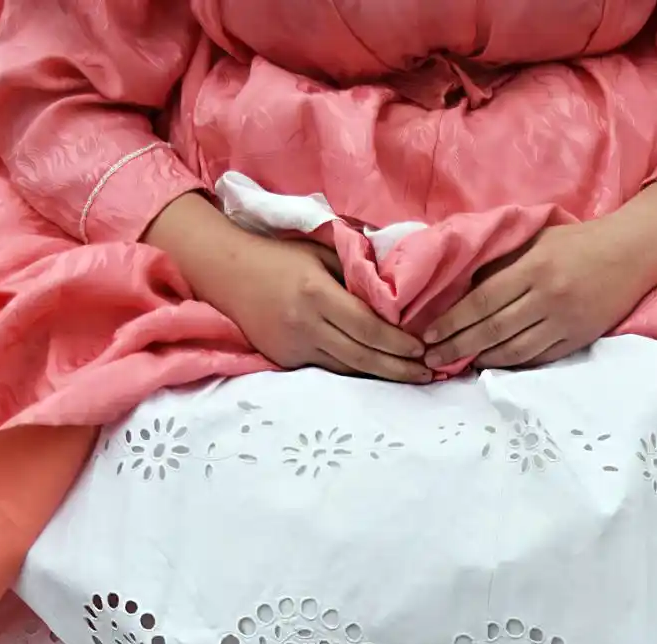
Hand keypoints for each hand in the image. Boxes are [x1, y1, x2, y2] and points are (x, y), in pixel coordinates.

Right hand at [221, 236, 430, 381]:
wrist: (228, 273)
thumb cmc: (280, 257)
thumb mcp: (321, 252)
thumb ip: (356, 272)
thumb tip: (395, 292)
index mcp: (317, 294)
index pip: (368, 327)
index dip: (398, 343)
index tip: (422, 349)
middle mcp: (306, 325)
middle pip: (362, 357)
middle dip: (399, 369)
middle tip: (428, 375)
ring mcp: (294, 347)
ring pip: (347, 369)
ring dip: (381, 376)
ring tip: (410, 377)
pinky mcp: (285, 360)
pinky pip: (328, 369)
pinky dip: (354, 372)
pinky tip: (377, 374)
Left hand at [423, 181, 656, 371]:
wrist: (631, 253)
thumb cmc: (577, 242)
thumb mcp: (536, 240)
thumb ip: (502, 261)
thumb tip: (460, 286)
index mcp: (534, 267)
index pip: (482, 300)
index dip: (453, 321)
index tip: (428, 335)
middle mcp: (548, 295)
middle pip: (493, 329)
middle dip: (457, 346)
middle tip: (430, 359)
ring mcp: (564, 321)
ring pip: (514, 350)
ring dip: (481, 359)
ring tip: (456, 364)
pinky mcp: (577, 339)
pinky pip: (537, 358)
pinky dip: (510, 364)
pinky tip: (491, 364)